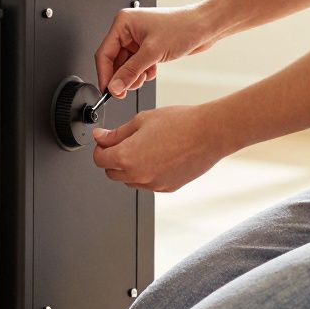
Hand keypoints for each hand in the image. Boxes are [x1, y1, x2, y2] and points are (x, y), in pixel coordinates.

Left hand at [91, 106, 233, 192]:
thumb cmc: (180, 123)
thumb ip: (116, 133)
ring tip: (146, 147)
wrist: (210, 133)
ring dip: (129, 167)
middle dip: (112, 158)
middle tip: (124, 142)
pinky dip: (147, 173)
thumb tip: (100, 137)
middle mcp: (137, 175)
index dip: (100, 148)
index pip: (99, 160)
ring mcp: (153, 184)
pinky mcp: (167, 188)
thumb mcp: (141, 120)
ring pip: (129, 180)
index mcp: (126, 157)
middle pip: (111, 173)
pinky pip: (148, 183)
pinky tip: (159, 156)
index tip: (104, 140)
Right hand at [94, 5, 223, 97]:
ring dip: (134, 76)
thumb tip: (114, 87)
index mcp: (123, 23)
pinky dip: (142, 72)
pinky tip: (153, 71)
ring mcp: (137, 39)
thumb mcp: (152, 52)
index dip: (105, 74)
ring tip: (145, 77)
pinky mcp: (147, 46)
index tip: (108, 91)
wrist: (206, 26)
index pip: (104, 53)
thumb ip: (130, 72)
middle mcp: (128, 30)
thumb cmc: (184, 27)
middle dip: (122, 77)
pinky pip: (136, 65)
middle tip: (126, 90)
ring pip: (125, 65)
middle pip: (114, 61)